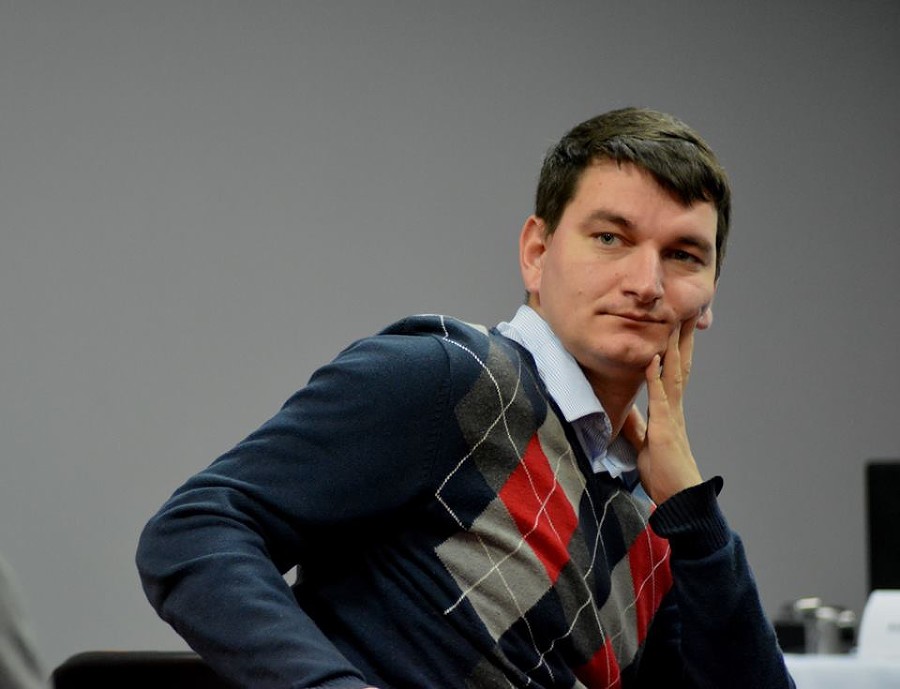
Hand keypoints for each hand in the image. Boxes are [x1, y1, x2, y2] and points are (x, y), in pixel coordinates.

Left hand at [621, 318, 702, 504]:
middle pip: (678, 364)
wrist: (678, 499)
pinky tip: (652, 357)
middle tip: (683, 309)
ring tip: (673, 320)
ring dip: (672, 346)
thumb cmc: (663, 475)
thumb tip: (626, 411)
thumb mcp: (643, 445)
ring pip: (674, 373)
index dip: (672, 348)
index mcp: (669, 410)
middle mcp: (674, 408)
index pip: (671, 371)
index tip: (673, 325)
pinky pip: (660, 397)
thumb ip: (636, 426)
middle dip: (680, 337)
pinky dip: (655, 376)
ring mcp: (672, 416)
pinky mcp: (666, 428)